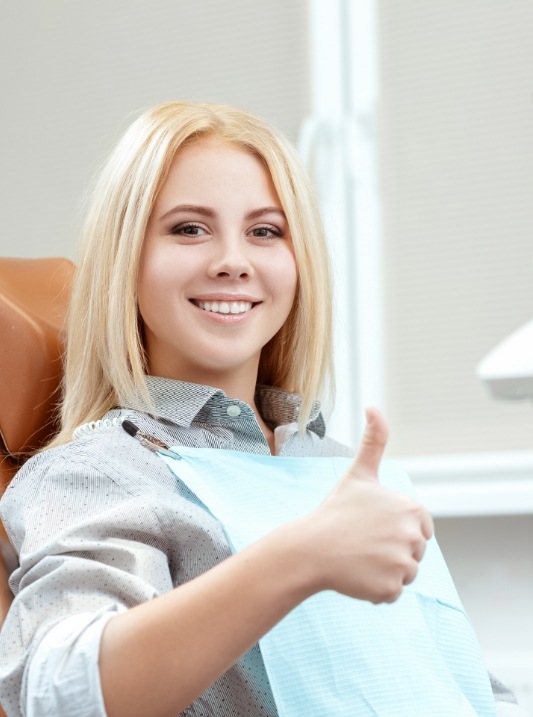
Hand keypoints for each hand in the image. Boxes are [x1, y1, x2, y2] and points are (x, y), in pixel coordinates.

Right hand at [303, 408, 433, 603]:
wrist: (310, 547)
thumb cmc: (335, 510)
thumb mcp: (359, 474)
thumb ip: (374, 440)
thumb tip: (373, 406)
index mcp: (411, 509)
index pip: (421, 527)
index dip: (396, 528)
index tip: (373, 525)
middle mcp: (413, 536)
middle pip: (414, 551)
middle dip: (391, 550)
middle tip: (362, 542)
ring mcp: (402, 564)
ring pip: (404, 572)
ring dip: (384, 570)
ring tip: (358, 557)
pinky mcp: (391, 588)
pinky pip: (391, 591)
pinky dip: (375, 588)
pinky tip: (356, 574)